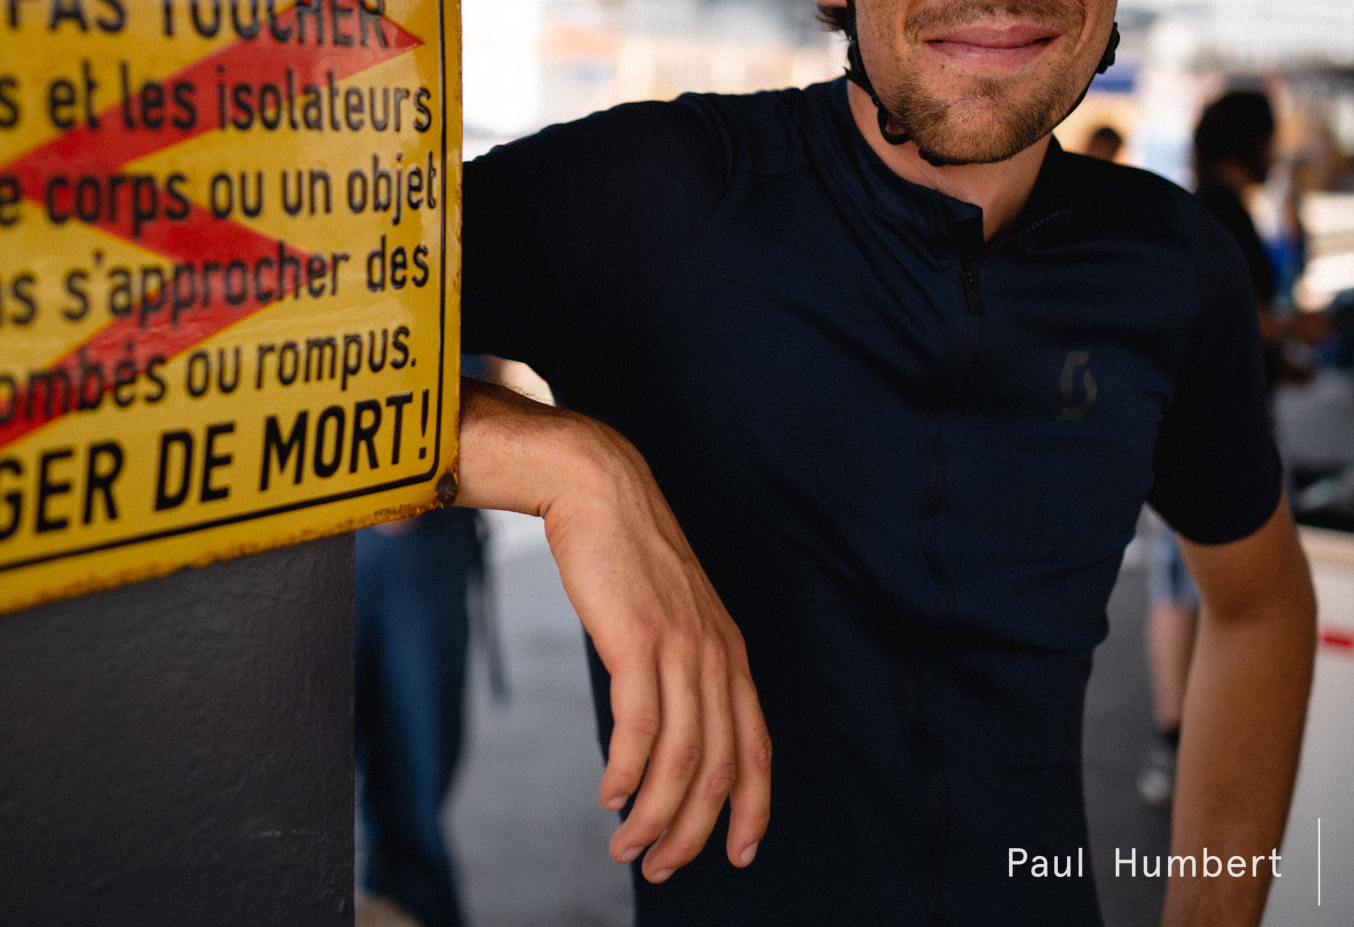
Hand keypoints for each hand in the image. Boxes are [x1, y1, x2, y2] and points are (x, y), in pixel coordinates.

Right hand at [454, 380, 771, 882]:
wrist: (597, 486)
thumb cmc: (625, 554)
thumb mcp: (670, 613)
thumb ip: (679, 664)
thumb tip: (665, 726)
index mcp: (728, 653)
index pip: (756, 748)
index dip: (752, 808)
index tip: (738, 853)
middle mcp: (715, 655)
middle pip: (720, 766)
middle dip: (693, 829)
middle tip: (660, 867)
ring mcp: (680, 646)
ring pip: (681, 756)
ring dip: (654, 814)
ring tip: (627, 845)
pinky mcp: (637, 637)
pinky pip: (640, 725)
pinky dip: (627, 770)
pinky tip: (610, 794)